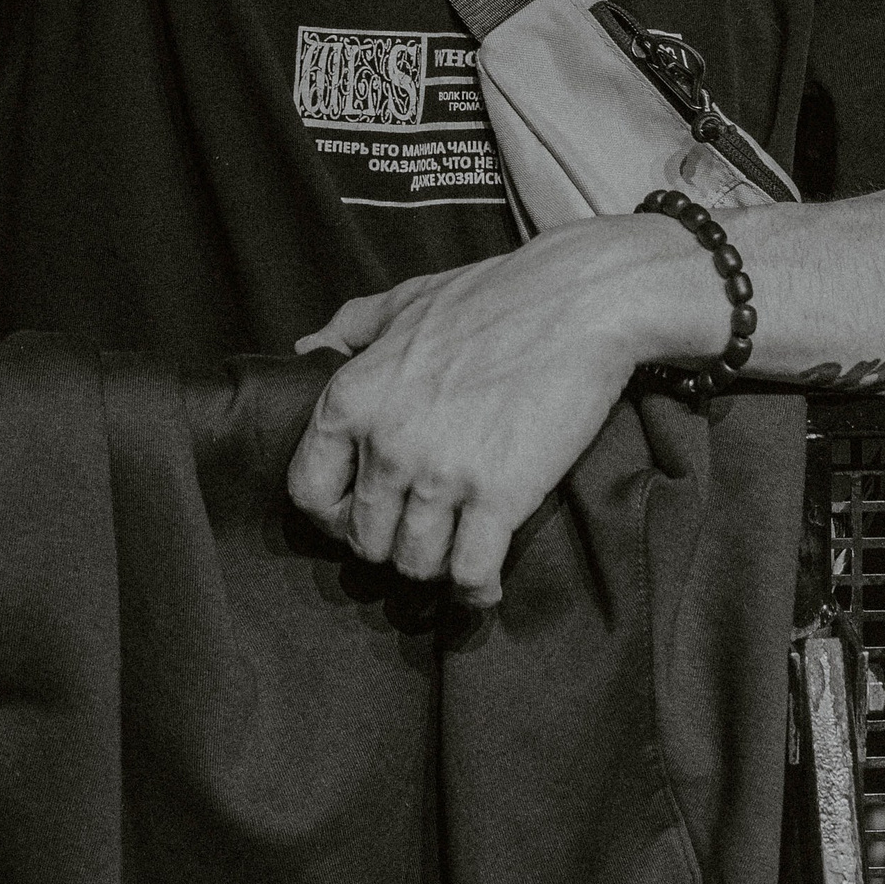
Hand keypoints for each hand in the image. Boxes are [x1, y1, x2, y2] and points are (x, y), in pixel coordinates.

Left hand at [289, 221, 697, 608]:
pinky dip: (476, 587)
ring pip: (415, 564)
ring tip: (454, 547)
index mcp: (353, 397)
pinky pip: (469, 573)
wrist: (579, 300)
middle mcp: (387, 442)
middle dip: (392, 542)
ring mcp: (442, 473)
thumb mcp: (406, 299)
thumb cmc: (493, 296)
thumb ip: (349, 327)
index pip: (308, 492)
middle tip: (422, 530)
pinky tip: (485, 579)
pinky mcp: (499, 495)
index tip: (359, 515)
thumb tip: (305, 349)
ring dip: (435, 565)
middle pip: (366, 539)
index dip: (331, 515)